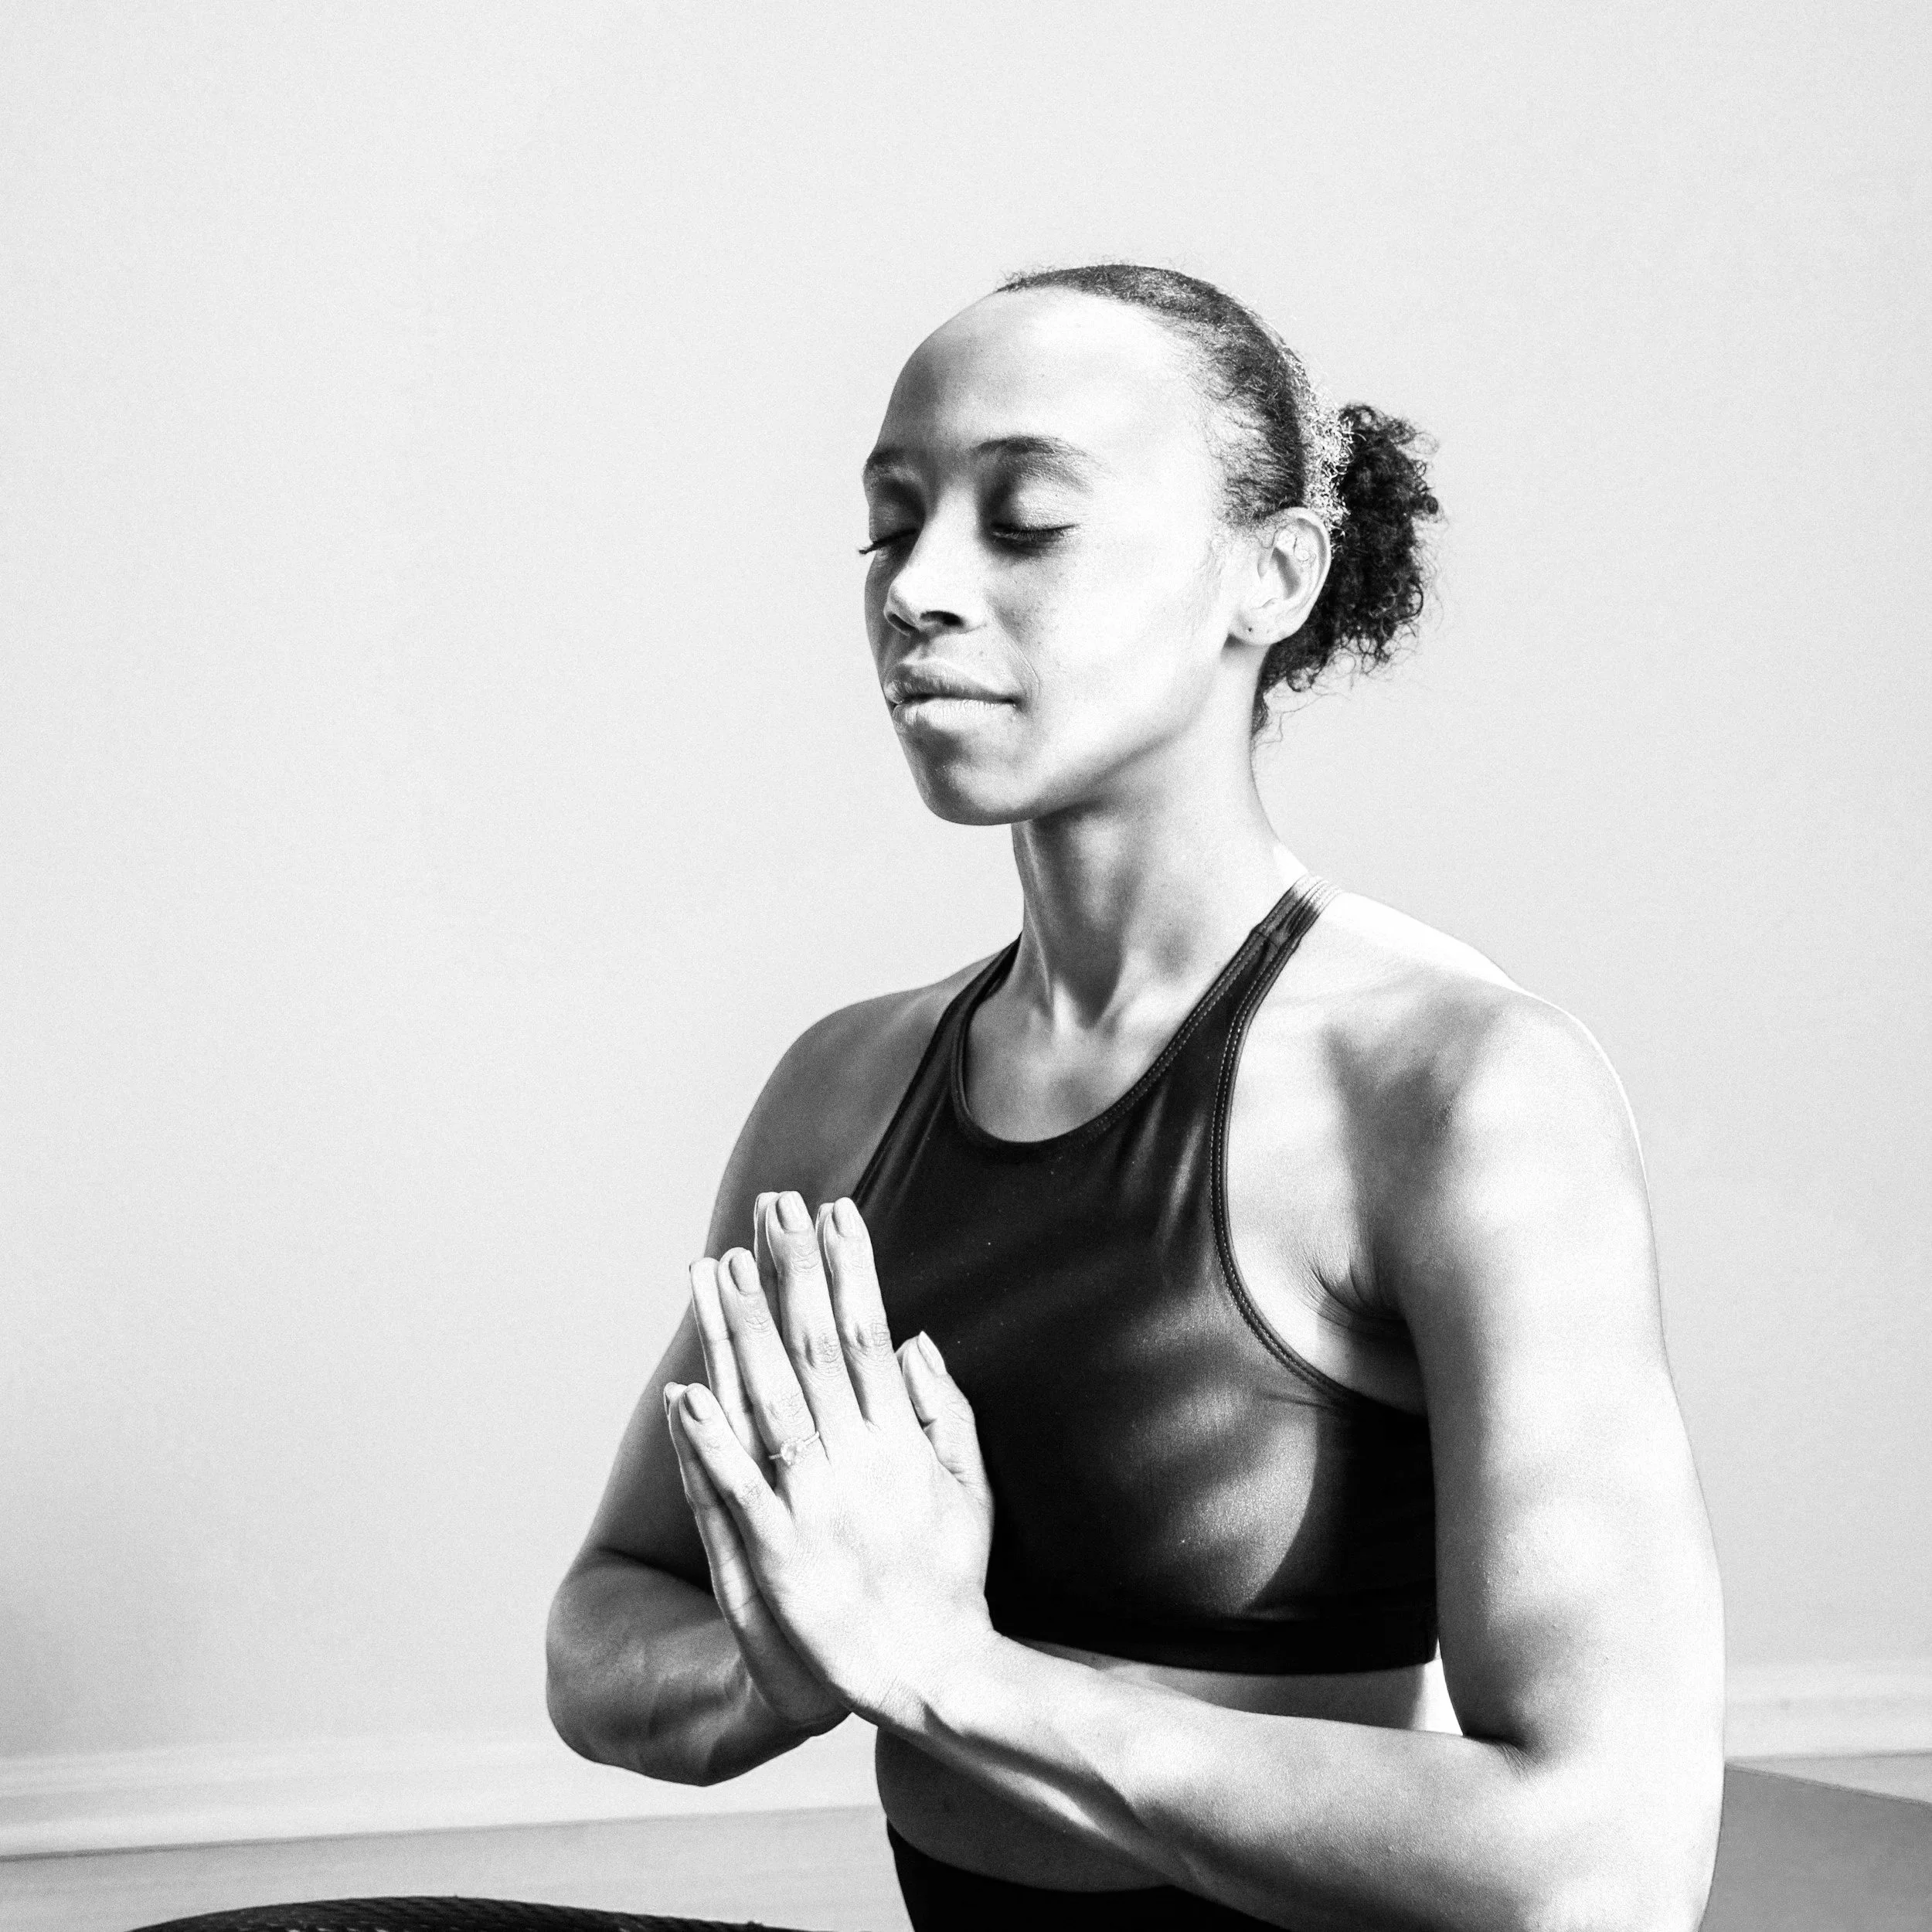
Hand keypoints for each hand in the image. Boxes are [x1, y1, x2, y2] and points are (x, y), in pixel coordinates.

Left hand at [666, 1191, 994, 1730]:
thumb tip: (915, 1339)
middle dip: (793, 1271)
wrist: (929, 1672)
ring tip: (720, 1266)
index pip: (866, 1334)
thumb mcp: (971, 1486)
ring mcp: (812, 1505)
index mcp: (900, 1439)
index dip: (849, 1269)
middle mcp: (856, 1459)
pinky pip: (735, 1488)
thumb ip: (946, 1410)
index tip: (833, 1211)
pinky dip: (709, 1440)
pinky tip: (684, 1389)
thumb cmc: (949, 1579)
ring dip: (742, 1331)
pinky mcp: (775, 1553)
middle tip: (773, 1208)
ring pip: (768, 1400)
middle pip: (813, 1349)